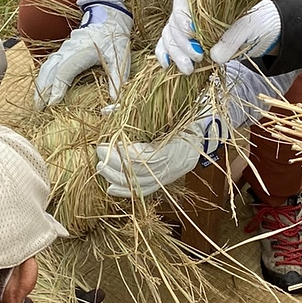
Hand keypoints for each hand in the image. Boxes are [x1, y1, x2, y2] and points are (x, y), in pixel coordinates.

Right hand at [34, 3, 132, 108]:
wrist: (108, 17)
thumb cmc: (115, 39)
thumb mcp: (120, 59)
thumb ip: (117, 80)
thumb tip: (114, 102)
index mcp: (81, 52)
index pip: (64, 72)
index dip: (57, 88)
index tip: (52, 103)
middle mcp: (68, 50)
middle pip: (49, 71)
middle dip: (43, 90)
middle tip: (39, 108)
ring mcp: (64, 49)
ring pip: (46, 67)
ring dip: (40, 84)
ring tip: (37, 102)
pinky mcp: (63, 50)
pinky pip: (49, 64)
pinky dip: (43, 77)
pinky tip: (41, 88)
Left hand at [95, 116, 227, 197]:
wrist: (202, 137)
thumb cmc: (180, 122)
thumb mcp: (160, 114)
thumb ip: (132, 112)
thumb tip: (106, 110)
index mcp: (171, 148)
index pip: (141, 156)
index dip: (120, 153)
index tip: (104, 144)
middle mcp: (170, 166)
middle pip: (137, 173)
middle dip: (114, 165)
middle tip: (99, 154)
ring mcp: (167, 176)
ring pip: (138, 185)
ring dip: (116, 178)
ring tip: (100, 167)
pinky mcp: (163, 182)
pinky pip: (143, 191)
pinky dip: (126, 191)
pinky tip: (110, 188)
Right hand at [155, 0, 281, 72]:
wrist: (256, 33)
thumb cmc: (251, 22)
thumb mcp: (247, 27)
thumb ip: (232, 39)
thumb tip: (214, 56)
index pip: (182, 1)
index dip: (183, 17)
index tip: (193, 33)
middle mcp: (187, 9)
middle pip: (173, 22)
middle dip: (182, 43)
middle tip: (198, 57)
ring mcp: (182, 26)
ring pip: (168, 36)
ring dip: (175, 54)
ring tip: (189, 70)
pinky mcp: (182, 42)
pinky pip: (166, 46)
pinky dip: (165, 55)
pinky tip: (167, 65)